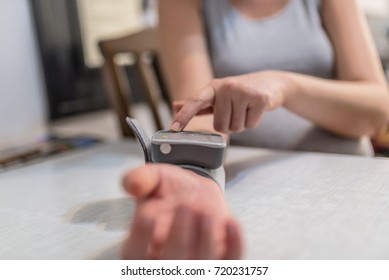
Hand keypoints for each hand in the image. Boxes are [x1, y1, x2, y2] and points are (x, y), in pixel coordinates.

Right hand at [121, 163, 242, 259]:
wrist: (198, 194)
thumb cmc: (172, 191)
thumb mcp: (153, 178)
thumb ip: (140, 178)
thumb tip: (132, 183)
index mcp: (140, 247)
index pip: (134, 254)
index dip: (140, 237)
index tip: (147, 214)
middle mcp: (166, 262)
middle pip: (169, 264)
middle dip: (178, 236)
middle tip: (185, 207)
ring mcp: (195, 265)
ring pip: (200, 265)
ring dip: (206, 240)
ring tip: (206, 212)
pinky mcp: (220, 261)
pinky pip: (230, 261)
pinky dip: (234, 245)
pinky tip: (231, 223)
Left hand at [171, 71, 294, 132]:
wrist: (271, 83)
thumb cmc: (240, 92)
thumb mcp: (218, 95)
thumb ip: (198, 103)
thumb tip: (175, 106)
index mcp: (213, 87)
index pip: (195, 101)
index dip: (184, 116)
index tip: (174, 128)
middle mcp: (226, 87)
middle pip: (220, 126)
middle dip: (229, 125)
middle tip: (237, 112)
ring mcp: (243, 92)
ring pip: (235, 127)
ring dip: (241, 124)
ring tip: (246, 110)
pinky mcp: (260, 99)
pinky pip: (250, 126)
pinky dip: (253, 122)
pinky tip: (255, 110)